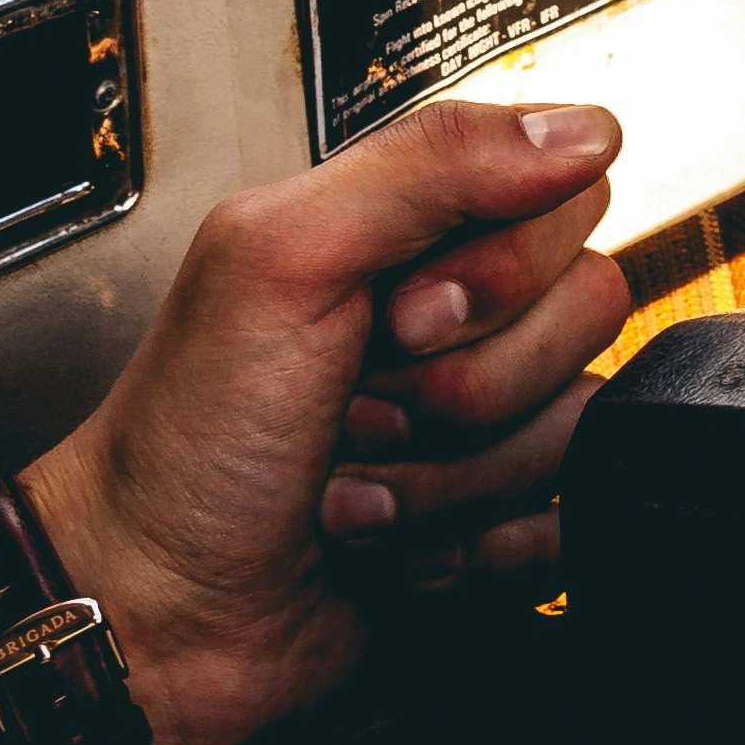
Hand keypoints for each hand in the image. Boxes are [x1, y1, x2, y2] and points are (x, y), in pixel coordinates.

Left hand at [20, 98, 629, 744]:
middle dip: (462, 385)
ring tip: (358, 486)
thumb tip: (579, 130)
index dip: (499, 267)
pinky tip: (402, 549)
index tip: (401, 312)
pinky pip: (572, 522)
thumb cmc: (183, 442)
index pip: (565, 196)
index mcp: (413, 231)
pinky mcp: (504, 523)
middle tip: (361, 404)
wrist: (155, 614)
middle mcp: (463, 320)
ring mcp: (488, 427)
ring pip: (577, 426)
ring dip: (449, 480)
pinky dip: (482, 550)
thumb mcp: (281, 260)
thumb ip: (429, 167)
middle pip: (589, 309)